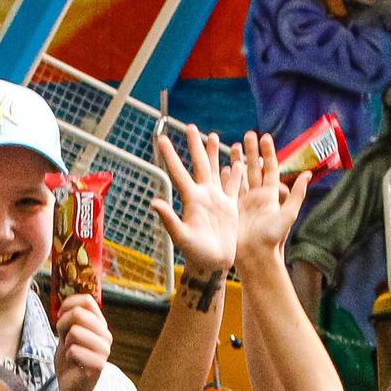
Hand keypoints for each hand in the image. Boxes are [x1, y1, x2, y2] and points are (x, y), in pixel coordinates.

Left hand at [54, 292, 110, 390]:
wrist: (71, 386)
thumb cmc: (69, 359)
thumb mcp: (67, 333)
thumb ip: (70, 318)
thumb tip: (66, 301)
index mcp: (101, 325)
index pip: (87, 300)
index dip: (68, 304)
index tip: (60, 317)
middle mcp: (106, 335)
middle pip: (79, 313)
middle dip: (63, 324)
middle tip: (63, 339)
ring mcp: (105, 350)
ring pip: (75, 331)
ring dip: (65, 342)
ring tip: (70, 352)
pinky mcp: (99, 365)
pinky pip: (73, 350)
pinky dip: (67, 357)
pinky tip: (74, 364)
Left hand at [154, 124, 240, 277]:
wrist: (212, 264)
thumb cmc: (195, 254)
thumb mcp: (182, 237)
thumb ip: (169, 219)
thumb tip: (154, 202)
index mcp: (191, 199)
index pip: (179, 172)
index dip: (170, 155)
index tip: (162, 138)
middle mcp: (203, 195)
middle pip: (199, 164)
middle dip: (195, 145)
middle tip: (191, 126)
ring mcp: (216, 200)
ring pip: (215, 170)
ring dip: (214, 154)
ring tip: (213, 136)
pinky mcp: (229, 207)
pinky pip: (233, 186)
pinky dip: (235, 174)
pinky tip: (236, 162)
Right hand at [233, 131, 309, 262]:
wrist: (254, 257)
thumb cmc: (272, 239)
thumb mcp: (287, 215)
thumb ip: (296, 194)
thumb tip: (308, 174)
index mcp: (271, 196)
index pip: (269, 169)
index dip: (267, 152)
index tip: (264, 137)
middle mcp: (258, 197)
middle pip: (254, 169)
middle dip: (251, 151)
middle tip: (248, 134)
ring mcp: (244, 202)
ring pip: (240, 177)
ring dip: (237, 161)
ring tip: (233, 145)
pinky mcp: (233, 209)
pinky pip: (229, 189)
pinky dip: (226, 177)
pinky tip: (222, 166)